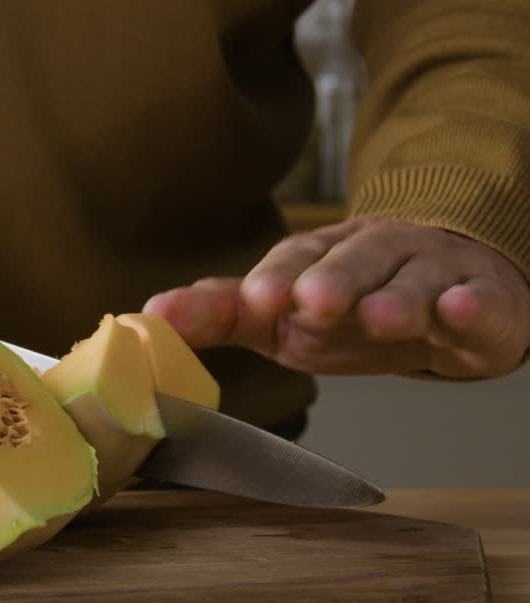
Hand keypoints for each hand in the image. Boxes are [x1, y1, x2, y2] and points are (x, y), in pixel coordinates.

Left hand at [143, 217, 529, 377]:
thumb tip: (147, 315)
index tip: (255, 299)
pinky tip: (458, 309)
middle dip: (333, 279)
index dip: (274, 277)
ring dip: (399, 297)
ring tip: (381, 317)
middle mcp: (377, 256)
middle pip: (355, 261)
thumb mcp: (282, 313)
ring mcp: (433, 275)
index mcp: (322, 257)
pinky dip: (471, 307)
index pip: (294, 260)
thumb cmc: (349, 306)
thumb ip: (221, 313)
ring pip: (416, 281)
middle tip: (311, 302)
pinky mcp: (484, 304)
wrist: (446, 292)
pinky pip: (481, 303)